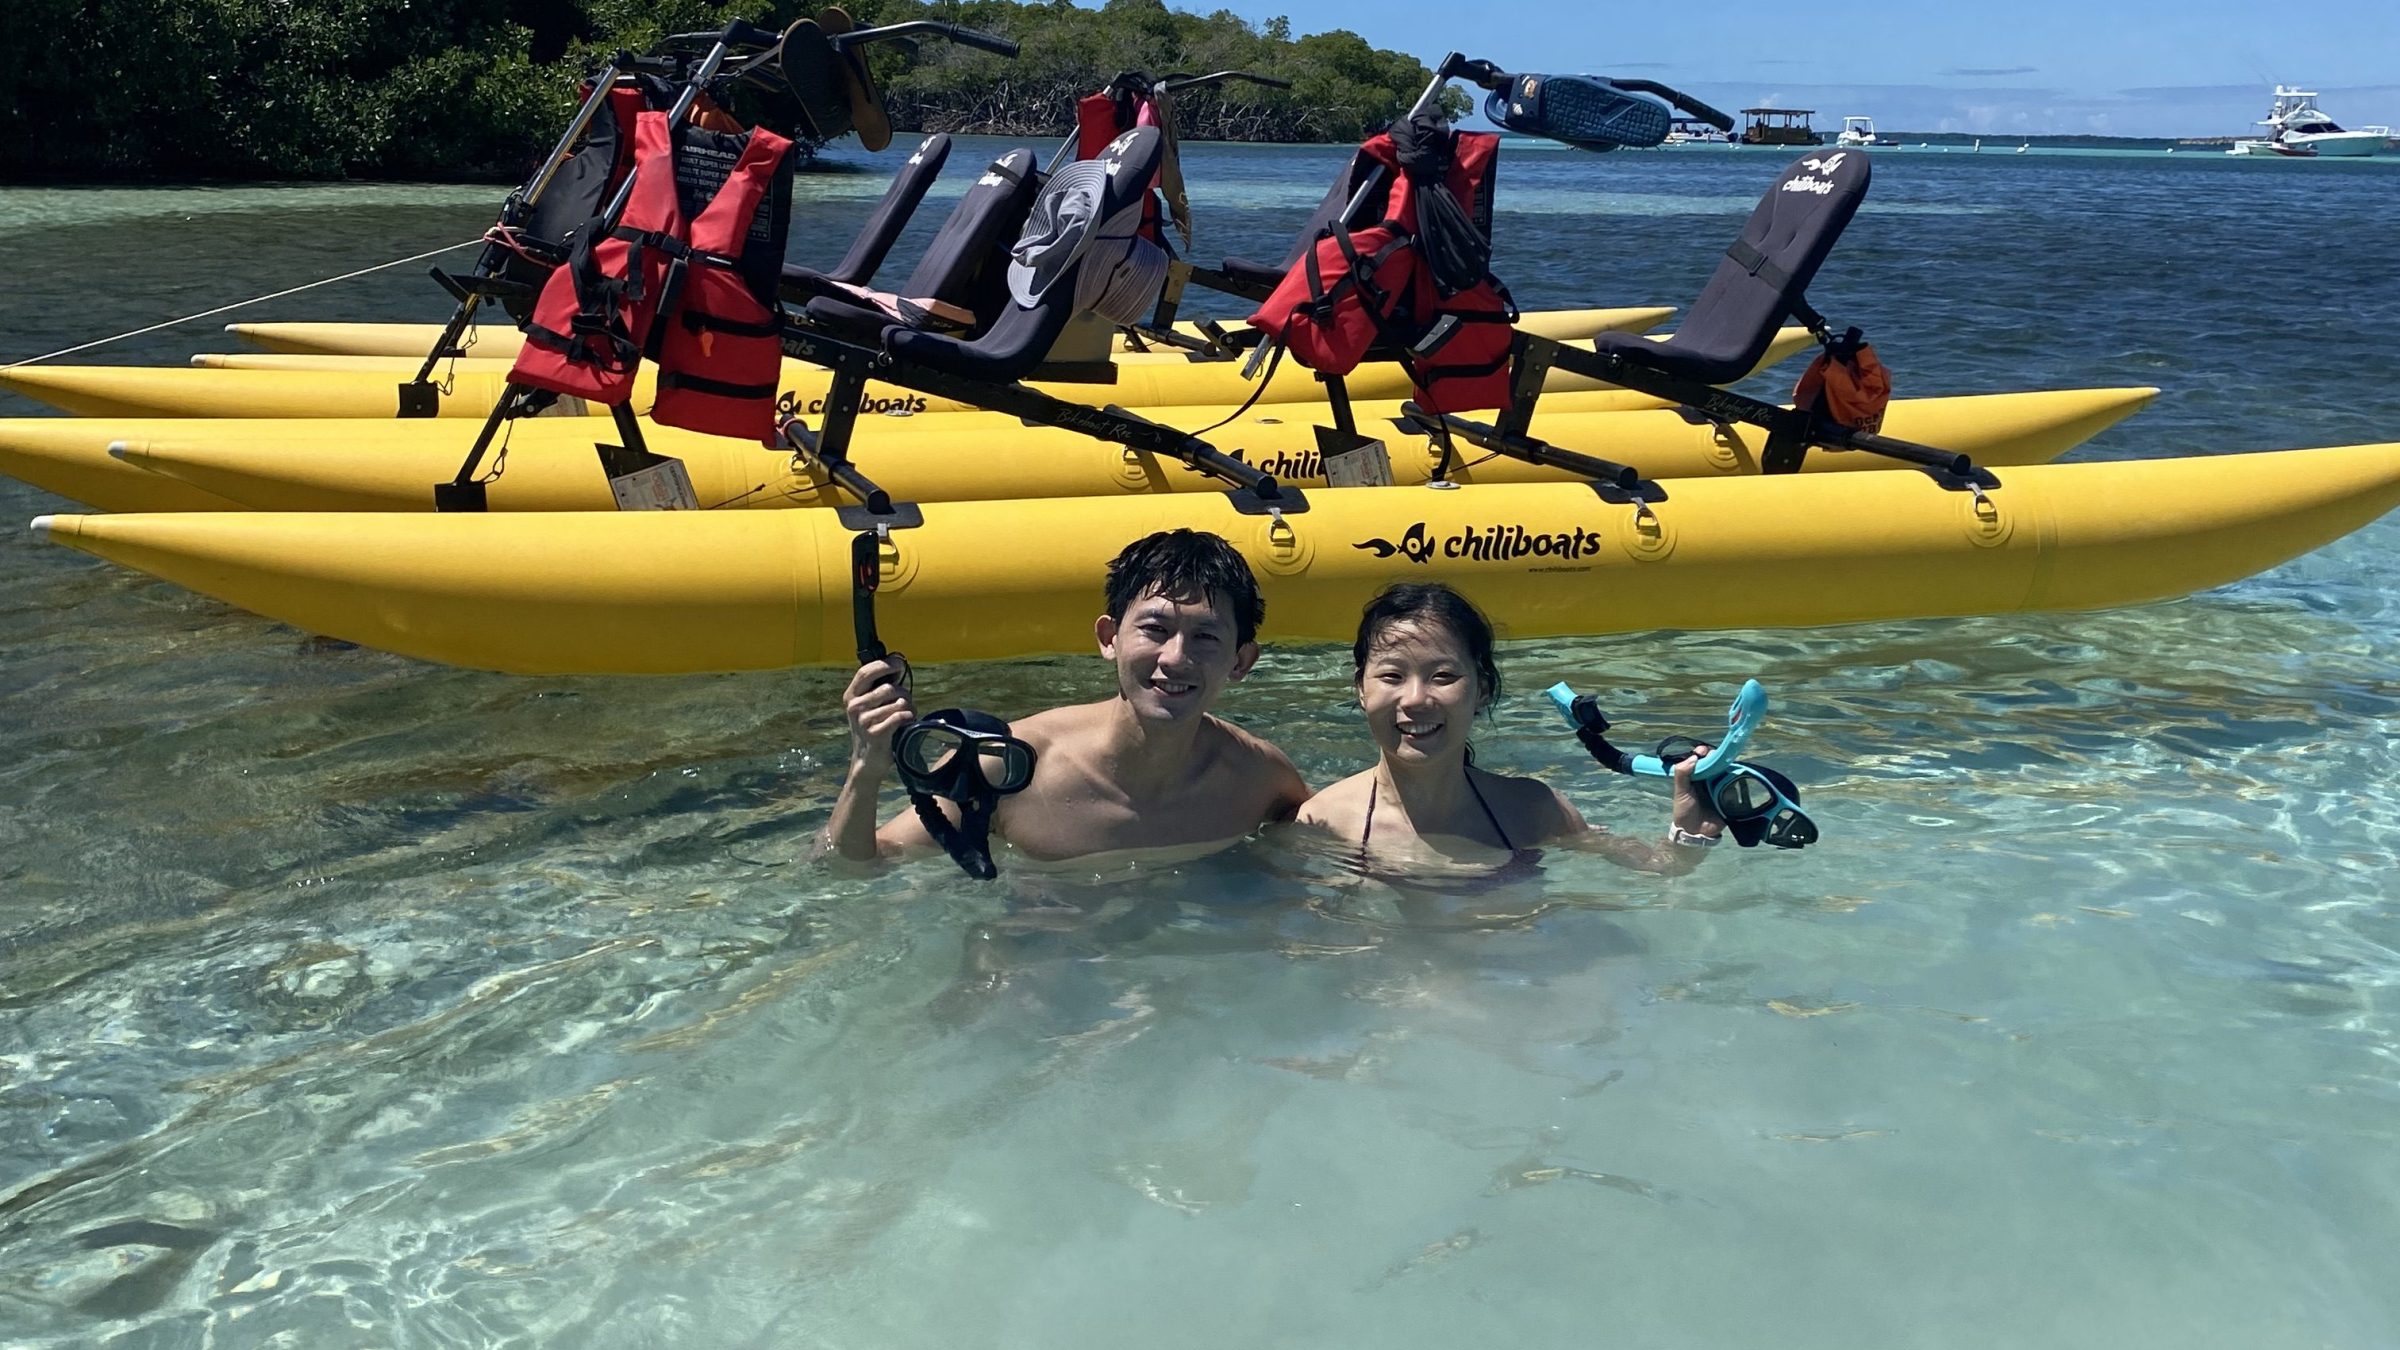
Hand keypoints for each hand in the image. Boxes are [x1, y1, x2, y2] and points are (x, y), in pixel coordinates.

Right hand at [843, 655, 913, 773]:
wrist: (868, 760)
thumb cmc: (874, 728)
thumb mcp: (870, 705)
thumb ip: (879, 686)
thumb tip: (897, 663)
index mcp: (852, 695)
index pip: (865, 672)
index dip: (884, 664)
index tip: (899, 663)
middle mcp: (854, 706)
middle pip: (887, 687)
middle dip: (903, 692)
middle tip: (907, 701)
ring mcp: (863, 720)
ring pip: (897, 702)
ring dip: (909, 707)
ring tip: (907, 714)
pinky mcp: (875, 733)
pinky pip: (899, 716)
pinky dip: (908, 717)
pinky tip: (907, 721)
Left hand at [1669, 743, 1726, 841]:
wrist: (1695, 832)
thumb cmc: (1684, 810)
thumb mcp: (1680, 791)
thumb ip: (1682, 774)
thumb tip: (1693, 757)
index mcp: (1697, 775)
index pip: (1702, 759)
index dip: (1703, 752)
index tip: (1702, 751)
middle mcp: (1710, 778)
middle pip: (1717, 762)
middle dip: (1717, 756)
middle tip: (1715, 755)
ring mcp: (1721, 786)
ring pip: (1727, 772)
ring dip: (1727, 767)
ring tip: (1724, 766)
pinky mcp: (1730, 796)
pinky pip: (1735, 786)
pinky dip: (1735, 781)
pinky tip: (1732, 779)